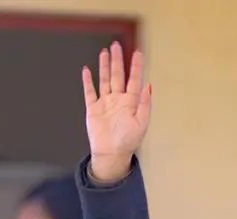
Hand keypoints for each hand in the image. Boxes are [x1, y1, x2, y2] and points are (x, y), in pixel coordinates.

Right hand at [81, 41, 150, 182]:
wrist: (111, 154)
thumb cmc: (128, 142)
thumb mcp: (141, 123)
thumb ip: (145, 104)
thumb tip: (149, 86)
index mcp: (131, 103)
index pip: (134, 80)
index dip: (136, 67)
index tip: (138, 53)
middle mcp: (118, 100)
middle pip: (117, 76)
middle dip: (117, 60)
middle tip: (117, 45)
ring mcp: (105, 103)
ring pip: (104, 80)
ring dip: (104, 66)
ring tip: (105, 52)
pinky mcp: (93, 109)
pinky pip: (89, 92)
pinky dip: (88, 81)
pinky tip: (87, 70)